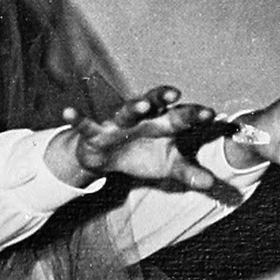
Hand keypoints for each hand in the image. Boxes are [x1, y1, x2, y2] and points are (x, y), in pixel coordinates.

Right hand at [46, 86, 221, 189]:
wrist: (107, 157)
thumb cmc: (142, 155)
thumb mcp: (168, 166)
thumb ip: (189, 172)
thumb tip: (211, 184)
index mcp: (162, 122)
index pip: (181, 116)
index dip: (194, 115)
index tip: (210, 115)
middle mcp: (142, 117)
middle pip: (154, 105)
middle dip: (163, 100)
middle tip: (176, 94)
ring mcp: (117, 122)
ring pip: (125, 111)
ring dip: (133, 107)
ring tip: (143, 104)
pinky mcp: (95, 131)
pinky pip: (85, 124)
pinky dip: (76, 118)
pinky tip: (67, 111)